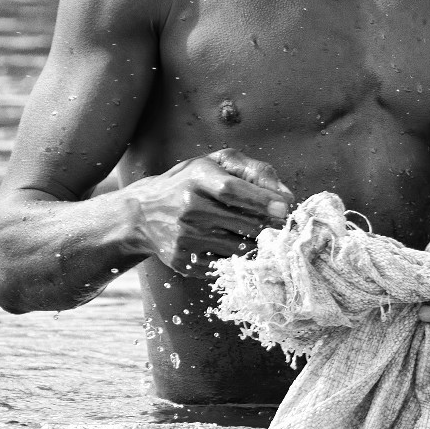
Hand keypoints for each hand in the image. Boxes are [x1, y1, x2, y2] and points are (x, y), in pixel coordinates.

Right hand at [128, 148, 292, 273]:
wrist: (144, 212)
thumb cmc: (189, 182)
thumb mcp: (217, 163)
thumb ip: (254, 172)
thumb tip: (286, 196)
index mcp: (198, 178)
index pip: (232, 190)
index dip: (261, 200)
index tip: (284, 209)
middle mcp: (189, 207)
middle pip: (242, 223)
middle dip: (267, 226)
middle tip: (276, 224)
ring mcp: (184, 237)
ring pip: (238, 248)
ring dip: (252, 242)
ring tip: (248, 231)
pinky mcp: (183, 261)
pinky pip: (224, 264)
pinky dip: (234, 257)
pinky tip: (227, 243)